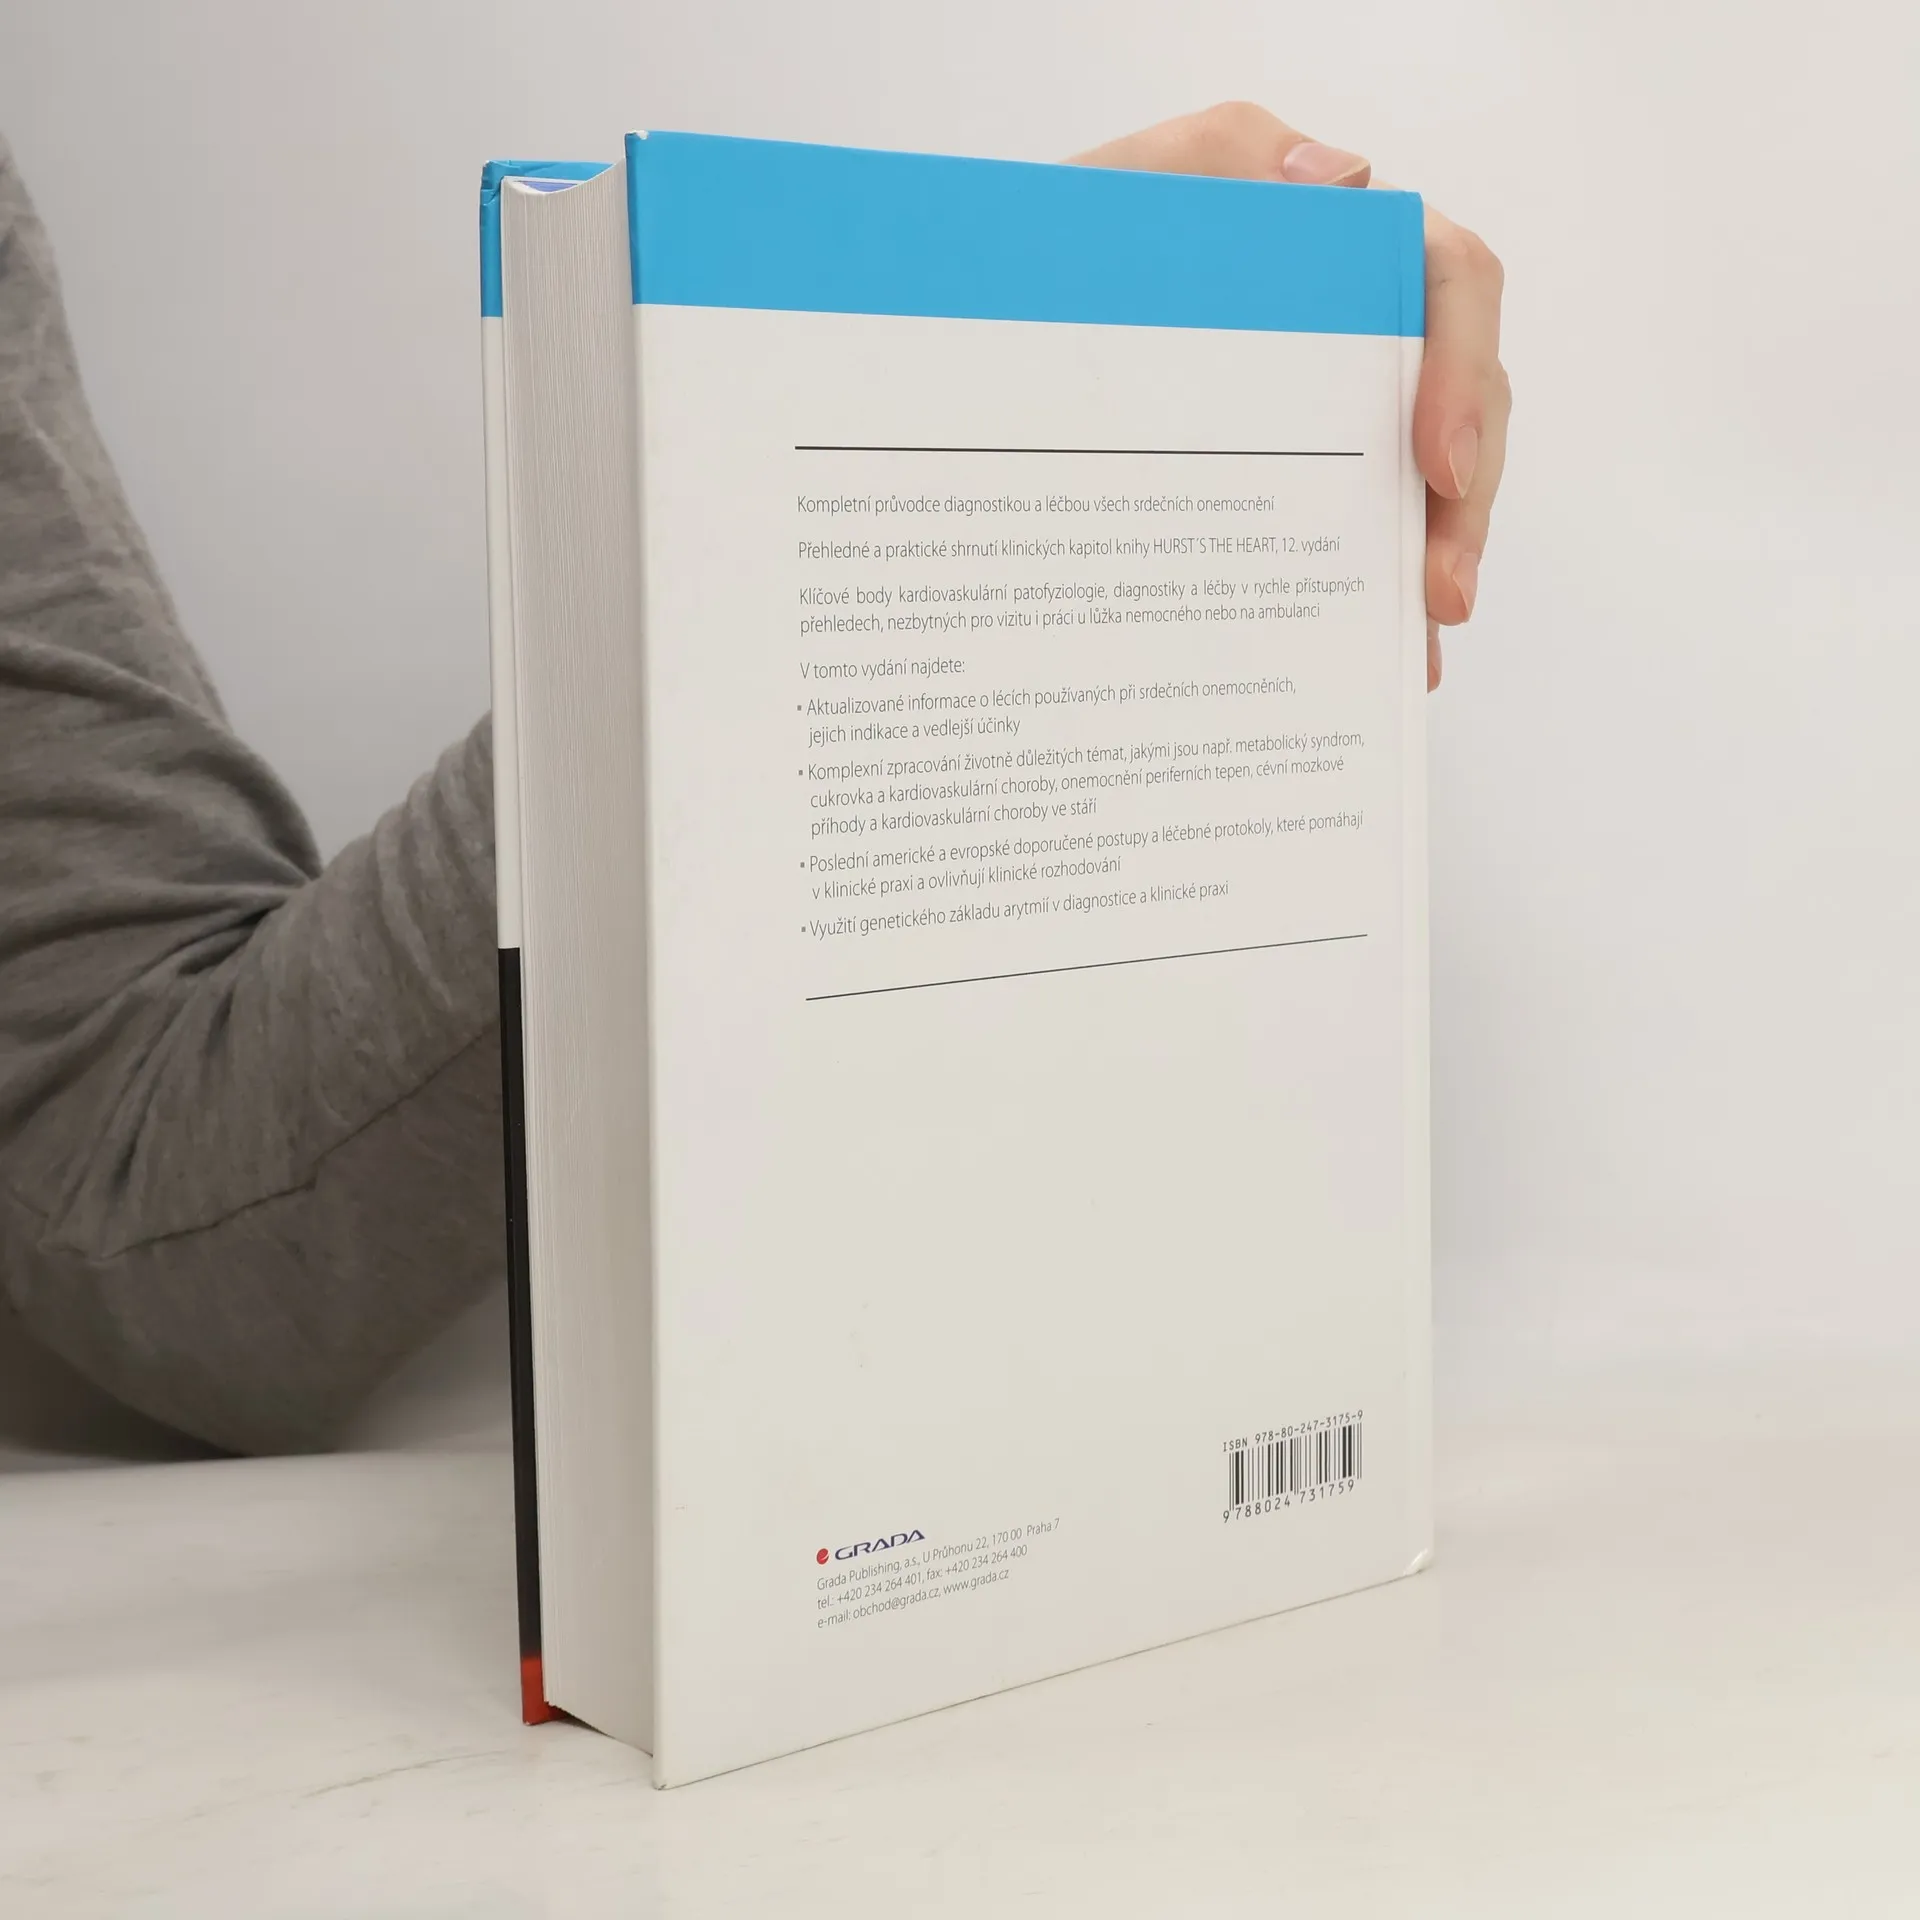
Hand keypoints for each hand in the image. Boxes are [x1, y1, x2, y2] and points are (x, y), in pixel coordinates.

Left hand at [1075, 103, 1508, 690]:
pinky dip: (1380, 593)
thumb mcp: (1114, 195)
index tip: (1440, 464)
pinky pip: (1363, 531)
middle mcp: (1353, 328)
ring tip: (1423, 637)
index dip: (1464, 370)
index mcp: (1332, 249)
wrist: (982, 326)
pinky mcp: (1298, 475)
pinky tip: (1381, 654)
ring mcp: (1334, 407)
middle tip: (1441, 593)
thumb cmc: (1048, 255)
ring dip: (1437, 556)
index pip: (1448, 282)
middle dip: (1465, 503)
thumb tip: (1346, 177)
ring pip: (1432, 477)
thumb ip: (1218, 159)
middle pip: (1463, 401)